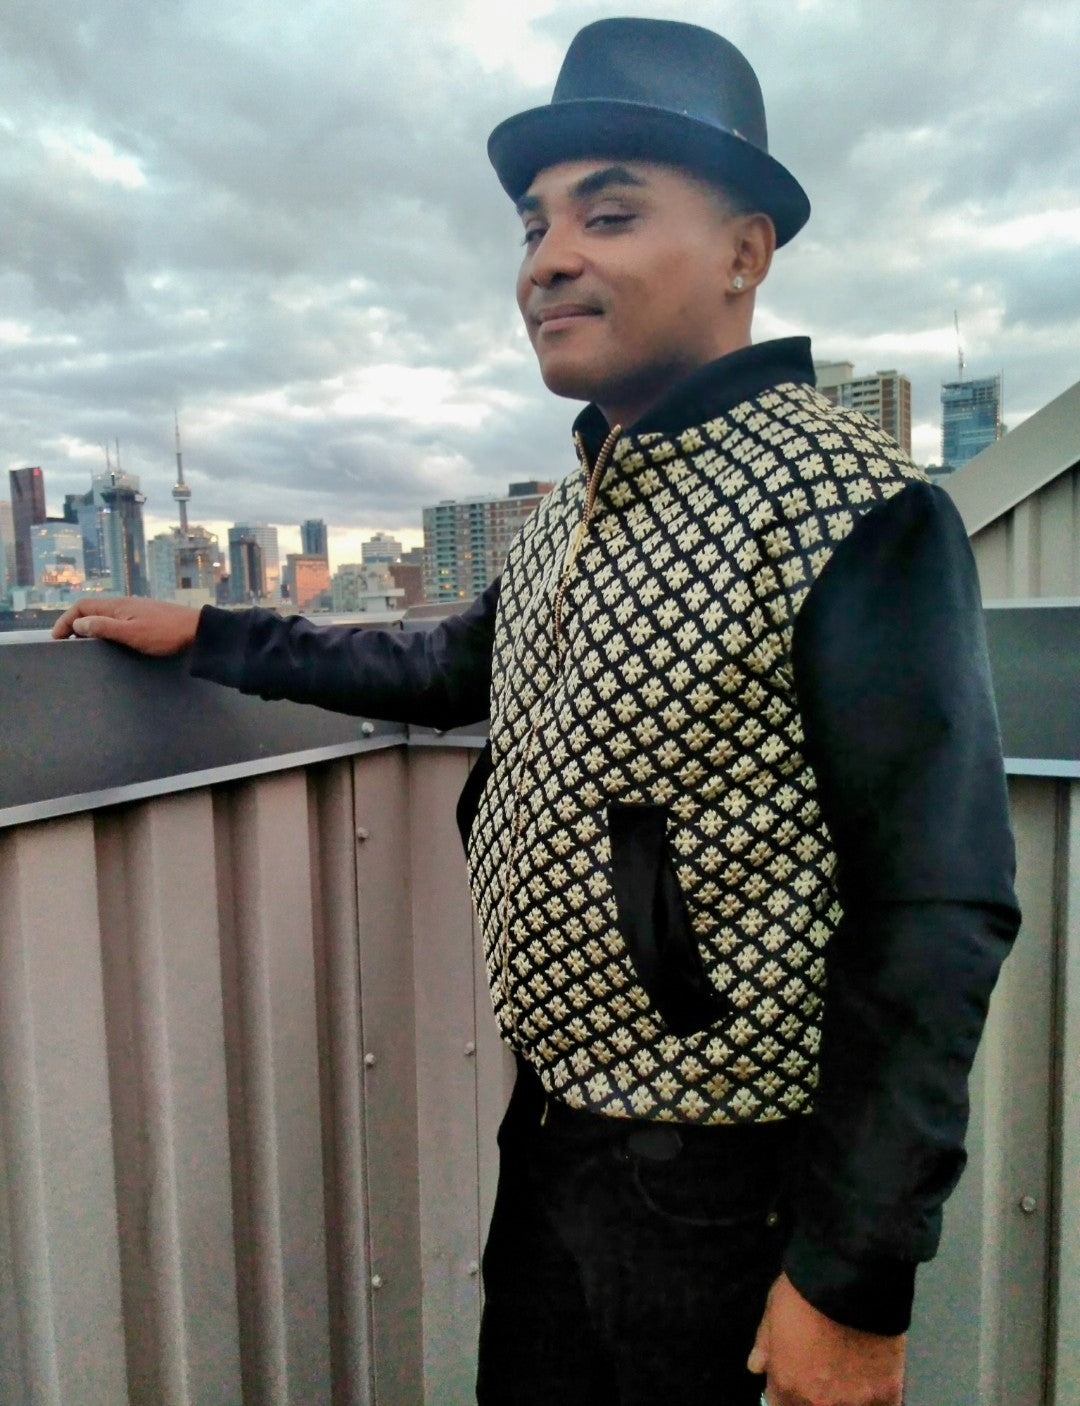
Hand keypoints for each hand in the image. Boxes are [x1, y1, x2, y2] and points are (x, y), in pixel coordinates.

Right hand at [51, 596, 200, 655]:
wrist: (197, 630)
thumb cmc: (165, 632)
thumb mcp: (131, 632)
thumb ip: (104, 627)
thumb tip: (79, 624)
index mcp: (117, 606)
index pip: (82, 606)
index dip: (66, 620)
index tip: (56, 637)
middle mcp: (124, 604)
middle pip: (91, 609)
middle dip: (75, 623)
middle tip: (65, 640)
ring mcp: (135, 611)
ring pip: (104, 615)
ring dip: (89, 626)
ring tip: (82, 643)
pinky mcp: (145, 618)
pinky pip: (117, 620)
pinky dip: (104, 628)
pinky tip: (109, 640)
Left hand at [749, 1273, 904, 1405]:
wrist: (851, 1280)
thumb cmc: (804, 1291)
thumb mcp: (773, 1310)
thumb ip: (765, 1345)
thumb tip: (757, 1367)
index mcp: (786, 1384)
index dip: (787, 1393)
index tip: (795, 1381)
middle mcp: (818, 1403)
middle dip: (815, 1396)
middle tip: (825, 1373)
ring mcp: (853, 1403)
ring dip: (846, 1398)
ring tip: (849, 1376)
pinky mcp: (886, 1395)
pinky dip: (876, 1398)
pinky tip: (874, 1382)